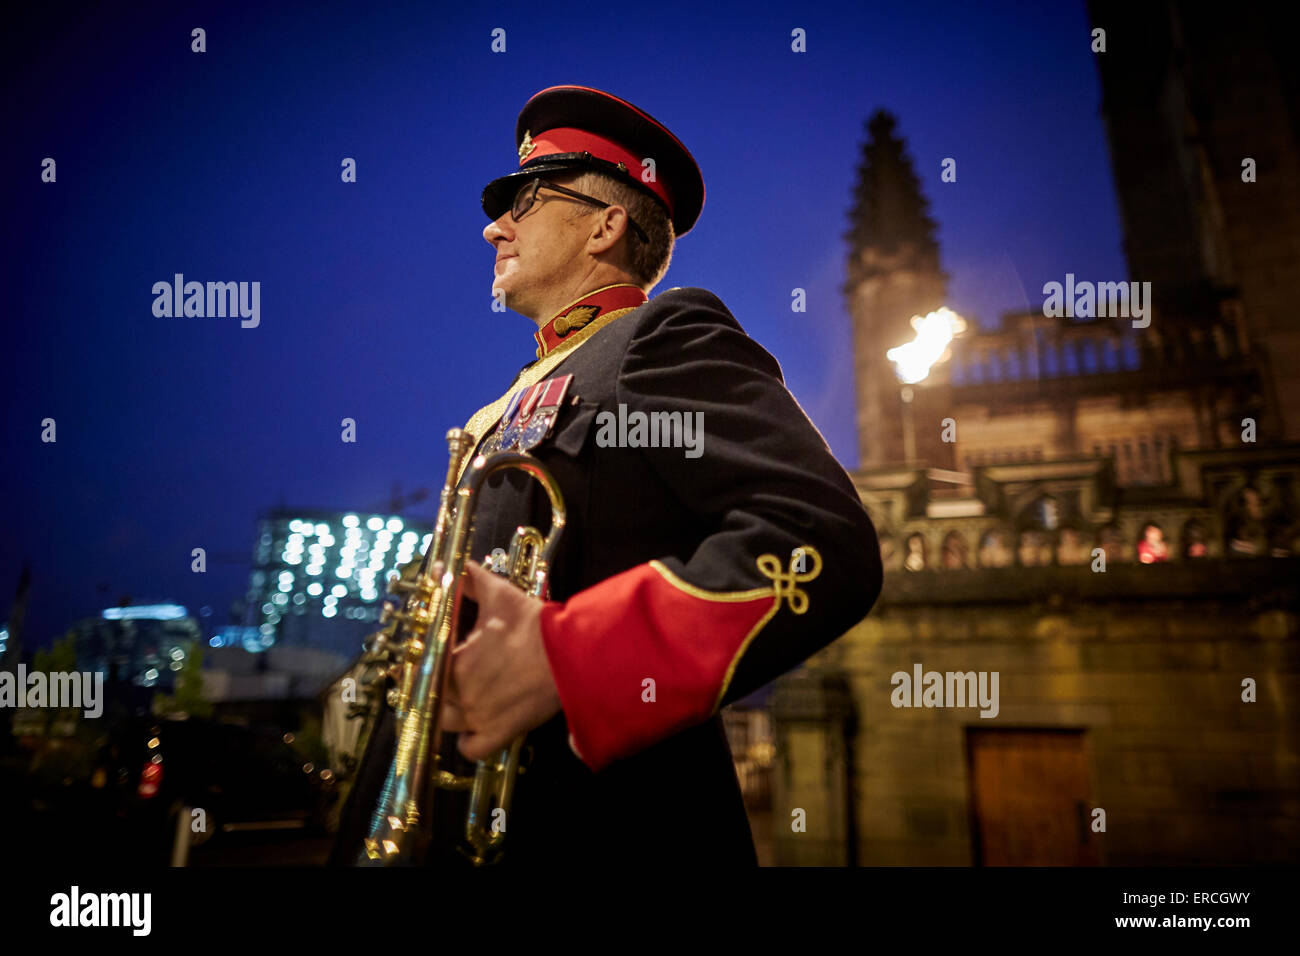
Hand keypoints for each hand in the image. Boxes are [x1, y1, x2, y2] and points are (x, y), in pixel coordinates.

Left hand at [441, 561, 562, 761]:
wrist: (570, 653)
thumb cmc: (533, 625)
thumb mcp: (500, 595)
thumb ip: (472, 580)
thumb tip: (452, 566)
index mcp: (453, 660)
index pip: (423, 665)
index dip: (425, 660)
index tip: (431, 656)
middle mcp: (459, 693)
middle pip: (429, 695)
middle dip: (434, 685)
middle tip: (444, 677)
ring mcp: (478, 717)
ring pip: (443, 724)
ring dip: (445, 714)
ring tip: (456, 702)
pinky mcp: (499, 733)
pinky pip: (471, 750)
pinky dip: (468, 743)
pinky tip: (473, 730)